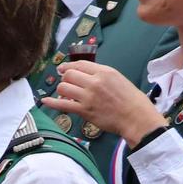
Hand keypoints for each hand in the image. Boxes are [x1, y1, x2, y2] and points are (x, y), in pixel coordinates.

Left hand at [42, 62, 165, 144]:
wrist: (137, 118)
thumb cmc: (132, 101)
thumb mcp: (119, 79)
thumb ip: (101, 75)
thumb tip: (85, 74)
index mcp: (105, 72)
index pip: (80, 64)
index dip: (68, 66)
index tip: (63, 69)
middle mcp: (95, 82)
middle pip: (68, 75)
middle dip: (65, 79)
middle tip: (67, 84)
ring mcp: (88, 96)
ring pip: (63, 88)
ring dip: (62, 91)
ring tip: (67, 94)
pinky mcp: (84, 110)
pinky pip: (62, 105)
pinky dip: (51, 102)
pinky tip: (45, 101)